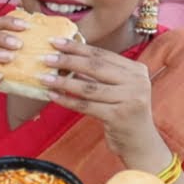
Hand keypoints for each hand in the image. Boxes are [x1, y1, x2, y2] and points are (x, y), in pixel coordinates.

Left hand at [40, 37, 164, 163]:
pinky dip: (67, 101)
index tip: (55, 42)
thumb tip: (65, 58)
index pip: (101, 54)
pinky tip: (52, 96)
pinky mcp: (119, 116)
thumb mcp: (116, 88)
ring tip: (44, 78)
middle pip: (95, 67)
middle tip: (45, 58)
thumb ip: (97, 74)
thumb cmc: (123, 111)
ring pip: (89, 87)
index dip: (77, 47)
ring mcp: (130, 99)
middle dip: (68, 61)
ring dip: (63, 83)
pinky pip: (86, 106)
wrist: (140, 142)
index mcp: (136, 70)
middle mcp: (137, 81)